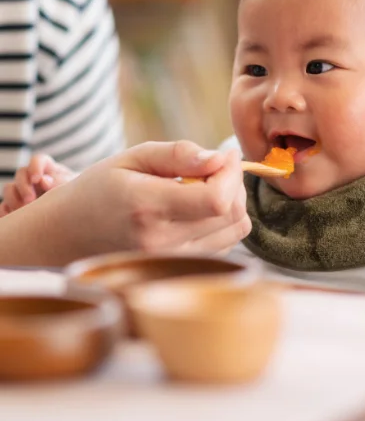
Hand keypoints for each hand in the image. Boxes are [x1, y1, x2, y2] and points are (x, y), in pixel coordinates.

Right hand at [0, 154, 76, 216]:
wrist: (78, 213)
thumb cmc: (79, 195)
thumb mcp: (73, 187)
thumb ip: (61, 181)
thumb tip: (44, 181)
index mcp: (50, 169)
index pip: (39, 160)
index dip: (35, 166)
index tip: (37, 178)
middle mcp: (35, 178)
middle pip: (21, 173)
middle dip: (23, 186)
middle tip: (30, 200)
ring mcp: (25, 191)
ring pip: (10, 189)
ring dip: (13, 199)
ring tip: (23, 210)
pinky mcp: (17, 206)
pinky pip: (4, 207)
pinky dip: (5, 212)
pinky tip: (11, 217)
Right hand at [58, 140, 250, 258]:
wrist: (70, 234)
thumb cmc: (101, 188)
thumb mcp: (133, 157)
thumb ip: (178, 155)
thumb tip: (220, 158)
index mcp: (148, 208)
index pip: (216, 200)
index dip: (232, 173)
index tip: (226, 153)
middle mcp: (163, 241)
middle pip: (231, 213)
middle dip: (235, 181)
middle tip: (217, 164)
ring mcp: (173, 260)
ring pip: (236, 229)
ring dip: (234, 200)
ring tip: (208, 183)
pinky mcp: (182, 267)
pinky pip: (227, 243)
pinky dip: (225, 219)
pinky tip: (202, 205)